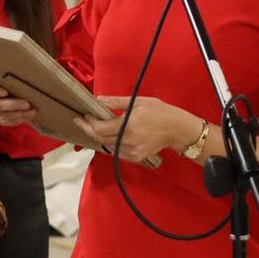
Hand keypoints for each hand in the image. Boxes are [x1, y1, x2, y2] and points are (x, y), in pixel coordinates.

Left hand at [74, 95, 198, 162]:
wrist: (177, 130)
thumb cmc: (159, 112)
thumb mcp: (138, 102)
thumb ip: (116, 102)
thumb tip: (98, 100)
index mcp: (128, 126)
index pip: (100, 128)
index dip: (88, 123)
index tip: (82, 116)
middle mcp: (128, 141)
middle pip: (100, 139)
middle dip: (89, 130)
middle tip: (81, 121)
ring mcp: (132, 152)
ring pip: (107, 146)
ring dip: (98, 137)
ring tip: (92, 127)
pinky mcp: (135, 158)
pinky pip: (116, 151)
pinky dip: (109, 143)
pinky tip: (107, 136)